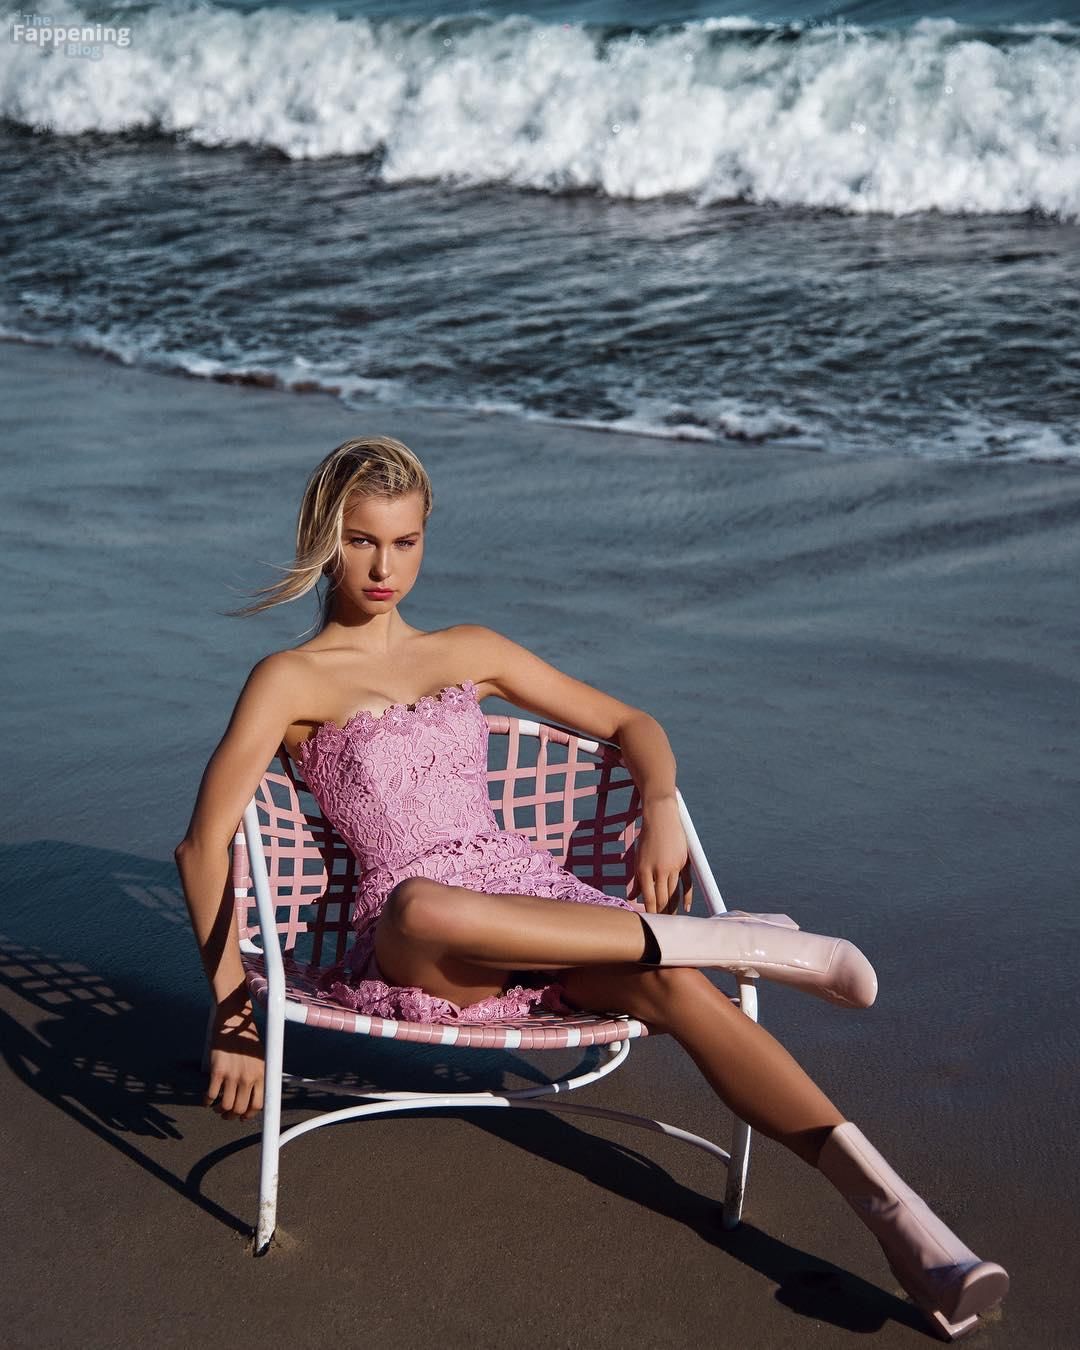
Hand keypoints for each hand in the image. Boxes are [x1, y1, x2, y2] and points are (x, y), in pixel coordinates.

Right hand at [205, 987, 264, 1121]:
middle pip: (240, 1109)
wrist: (233, 1021)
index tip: (242, 1117)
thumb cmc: (246, 1039)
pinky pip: (211, 1095)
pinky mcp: (217, 1071)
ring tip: (217, 1107)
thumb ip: (258, 1075)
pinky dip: (207, 1101)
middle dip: (232, 1116)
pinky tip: (206, 1099)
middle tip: (226, 1114)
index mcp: (261, 1074)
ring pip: (226, 1106)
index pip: (258, 1104)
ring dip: (220, 1110)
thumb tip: (255, 1094)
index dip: (249, 1115)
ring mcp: (233, 1075)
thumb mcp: (259, 1057)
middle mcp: (248, 1077)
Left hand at [632, 799, 693, 914]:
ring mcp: (673, 867)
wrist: (661, 818)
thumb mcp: (638, 859)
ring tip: (671, 919)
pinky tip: (685, 908)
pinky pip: (686, 884)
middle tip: (662, 925)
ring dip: (672, 907)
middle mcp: (659, 870)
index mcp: (644, 870)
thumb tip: (632, 897)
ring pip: (674, 893)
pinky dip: (686, 897)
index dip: (650, 912)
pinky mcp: (683, 862)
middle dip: (662, 913)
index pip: (648, 897)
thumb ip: (636, 880)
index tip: (651, 922)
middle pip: (662, 898)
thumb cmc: (647, 839)